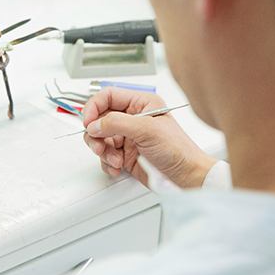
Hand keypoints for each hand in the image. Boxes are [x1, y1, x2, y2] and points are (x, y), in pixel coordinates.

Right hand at [83, 88, 215, 188]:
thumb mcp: (146, 130)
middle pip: (99, 119)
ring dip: (102, 151)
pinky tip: (118, 167)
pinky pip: (104, 155)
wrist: (185, 177)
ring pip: (99, 139)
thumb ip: (116, 123)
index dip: (94, 107)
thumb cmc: (178, 150)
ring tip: (114, 159)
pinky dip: (107, 163)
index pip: (108, 97)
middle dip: (96, 134)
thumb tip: (94, 124)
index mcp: (140, 104)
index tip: (88, 121)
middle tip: (99, 145)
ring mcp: (127, 137)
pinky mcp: (124, 154)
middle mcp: (132, 119)